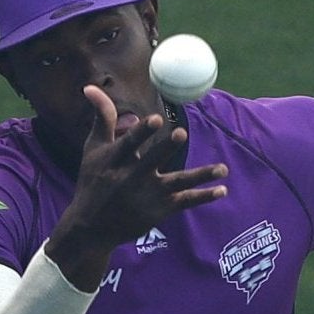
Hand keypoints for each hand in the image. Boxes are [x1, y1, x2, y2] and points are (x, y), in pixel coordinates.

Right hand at [44, 84, 228, 289]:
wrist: (91, 227)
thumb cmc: (93, 181)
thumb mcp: (93, 149)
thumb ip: (102, 118)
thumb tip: (90, 86)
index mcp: (114, 161)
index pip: (128, 144)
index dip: (141, 132)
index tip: (154, 119)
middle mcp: (131, 178)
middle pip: (152, 161)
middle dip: (166, 148)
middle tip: (181, 133)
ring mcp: (148, 195)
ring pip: (177, 183)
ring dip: (201, 176)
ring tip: (222, 169)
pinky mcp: (159, 210)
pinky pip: (185, 201)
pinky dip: (203, 196)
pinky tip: (222, 189)